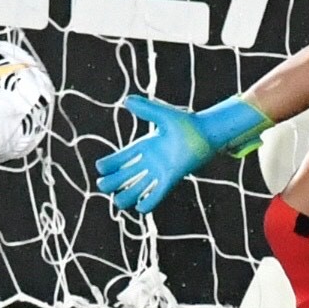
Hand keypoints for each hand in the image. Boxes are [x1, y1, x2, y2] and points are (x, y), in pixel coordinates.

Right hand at [95, 95, 256, 216]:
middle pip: (122, 177)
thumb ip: (146, 109)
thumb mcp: (164, 115)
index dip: (107, 165)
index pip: (118, 159)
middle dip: (110, 183)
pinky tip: (140, 207)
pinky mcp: (170, 180)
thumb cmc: (187, 123)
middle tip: (105, 185)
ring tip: (120, 201)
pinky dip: (147, 204)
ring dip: (125, 197)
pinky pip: (156, 196)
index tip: (101, 168)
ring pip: (135, 190)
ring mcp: (158, 173)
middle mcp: (147, 162)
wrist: (207, 134)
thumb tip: (126, 100)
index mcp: (142, 147)